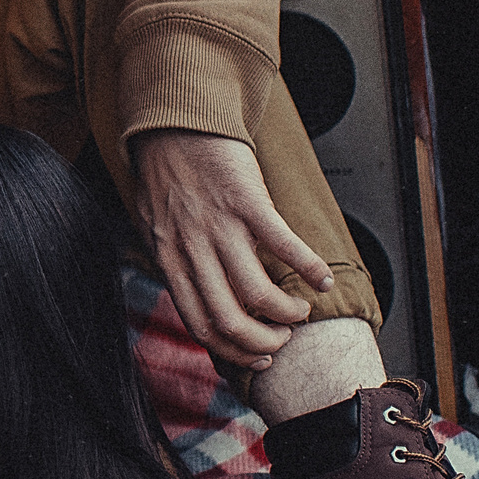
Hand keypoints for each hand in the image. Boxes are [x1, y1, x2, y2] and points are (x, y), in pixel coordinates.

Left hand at [131, 129, 332, 369]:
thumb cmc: (165, 175)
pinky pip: (284, 245)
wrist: (173, 123)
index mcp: (169, 260)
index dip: (233, 350)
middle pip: (230, 320)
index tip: (257, 355)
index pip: (200, 325)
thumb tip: (195, 299)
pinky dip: (310, 268)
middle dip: (263, 343)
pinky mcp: (247, 201)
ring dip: (287, 313)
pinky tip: (323, 279)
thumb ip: (174, 262)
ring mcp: (219, 226)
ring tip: (300, 310)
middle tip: (283, 339)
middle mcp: (192, 249)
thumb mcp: (155, 227)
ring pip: (257, 294)